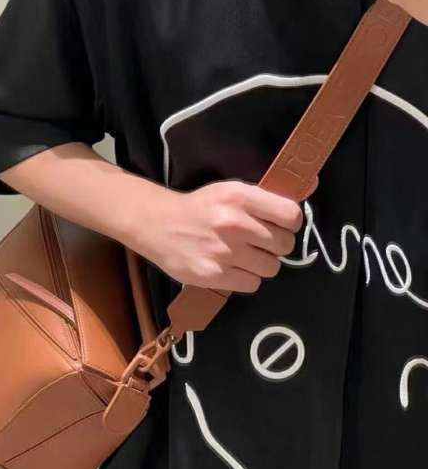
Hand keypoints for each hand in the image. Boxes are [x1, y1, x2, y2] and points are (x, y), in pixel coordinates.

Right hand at [132, 180, 305, 292]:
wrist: (158, 224)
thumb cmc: (200, 207)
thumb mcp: (232, 190)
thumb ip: (269, 195)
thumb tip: (311, 184)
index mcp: (240, 197)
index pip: (291, 216)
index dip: (291, 223)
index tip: (280, 225)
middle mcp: (234, 223)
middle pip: (285, 245)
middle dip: (276, 245)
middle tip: (259, 241)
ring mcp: (224, 252)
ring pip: (271, 268)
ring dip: (262, 263)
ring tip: (244, 255)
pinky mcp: (213, 276)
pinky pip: (252, 284)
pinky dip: (246, 278)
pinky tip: (232, 267)